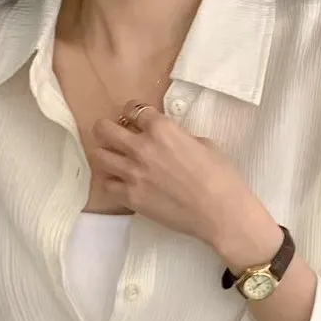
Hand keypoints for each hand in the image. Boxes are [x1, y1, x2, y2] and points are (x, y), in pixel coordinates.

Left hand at [90, 104, 280, 258]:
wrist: (219, 212)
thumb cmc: (220, 176)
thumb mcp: (203, 143)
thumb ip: (179, 137)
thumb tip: (170, 140)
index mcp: (162, 129)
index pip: (133, 109)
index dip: (133, 112)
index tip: (134, 118)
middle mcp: (141, 147)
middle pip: (105, 129)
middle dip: (106, 129)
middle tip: (112, 135)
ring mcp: (133, 174)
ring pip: (99, 156)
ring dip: (104, 155)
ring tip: (113, 159)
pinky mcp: (131, 198)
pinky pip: (107, 185)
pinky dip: (111, 182)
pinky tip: (120, 183)